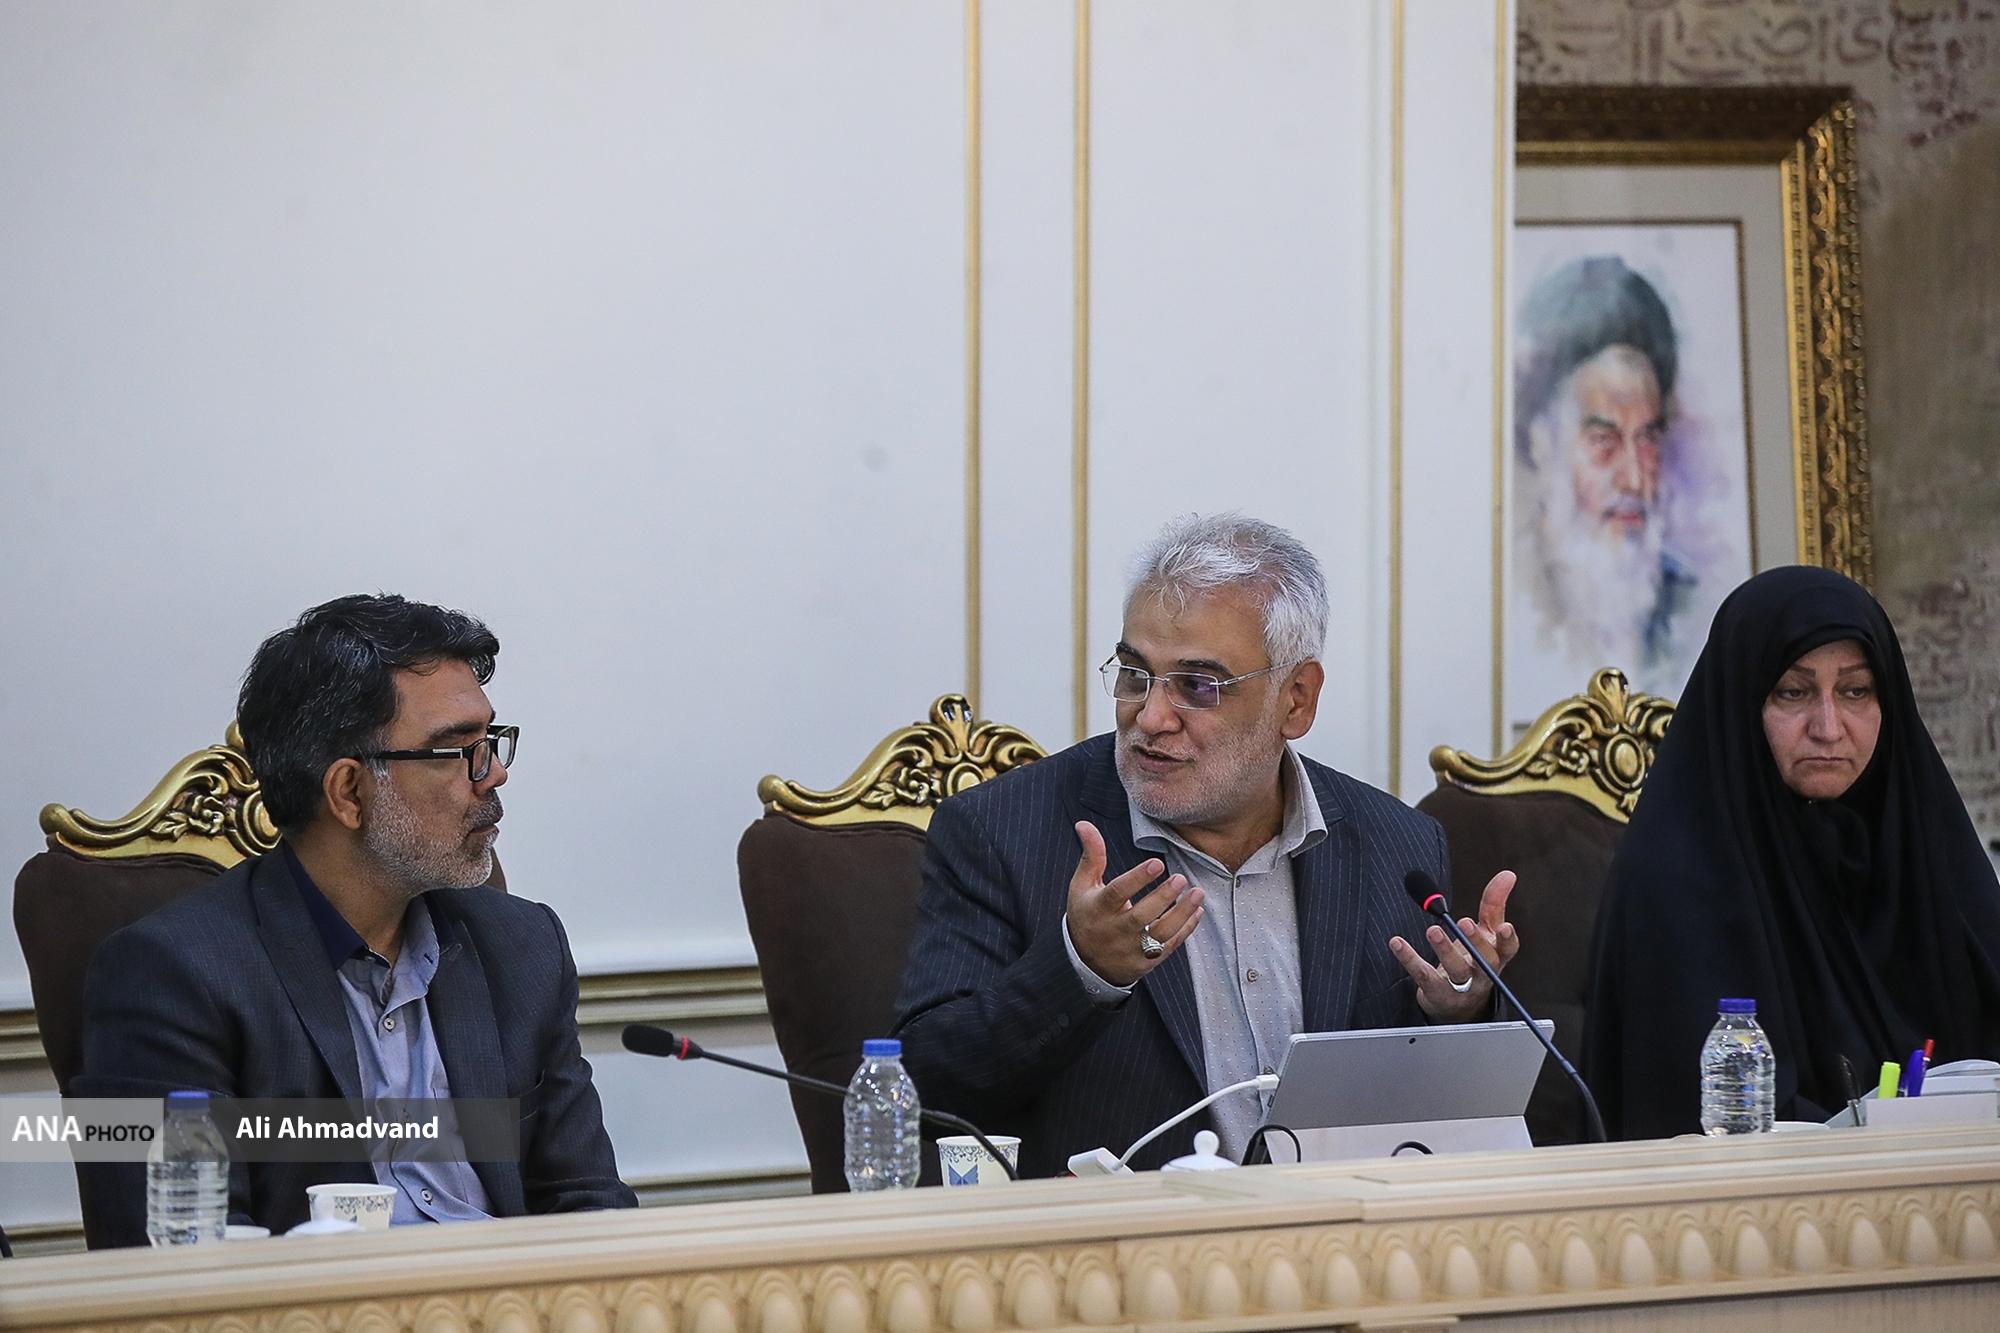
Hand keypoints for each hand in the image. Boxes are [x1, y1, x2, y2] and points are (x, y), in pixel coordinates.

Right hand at [1065, 821, 1204, 986]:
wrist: (1085, 963)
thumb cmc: (1087, 915)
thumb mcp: (1082, 886)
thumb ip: (1091, 856)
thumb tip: (1084, 824)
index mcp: (1098, 909)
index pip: (1116, 894)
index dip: (1136, 879)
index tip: (1156, 864)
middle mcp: (1114, 930)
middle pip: (1140, 916)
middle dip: (1162, 898)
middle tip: (1181, 879)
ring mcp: (1130, 949)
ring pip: (1159, 934)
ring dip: (1181, 914)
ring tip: (1197, 894)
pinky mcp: (1145, 962)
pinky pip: (1168, 947)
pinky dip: (1185, 930)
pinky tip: (1197, 912)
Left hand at [1388, 869, 1518, 1021]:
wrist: (1457, 1004)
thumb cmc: (1473, 962)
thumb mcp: (1486, 934)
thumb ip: (1494, 905)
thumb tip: (1507, 875)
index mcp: (1495, 957)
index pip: (1507, 950)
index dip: (1508, 940)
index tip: (1506, 926)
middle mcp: (1481, 974)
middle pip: (1485, 962)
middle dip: (1476, 943)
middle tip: (1465, 922)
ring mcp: (1460, 987)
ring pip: (1456, 971)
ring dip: (1445, 950)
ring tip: (1433, 930)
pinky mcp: (1436, 992)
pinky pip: (1423, 976)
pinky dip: (1409, 959)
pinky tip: (1397, 943)